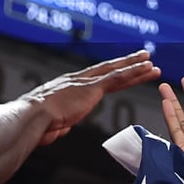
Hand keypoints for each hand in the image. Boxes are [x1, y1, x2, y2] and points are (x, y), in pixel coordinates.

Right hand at [25, 50, 162, 145]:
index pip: (95, 78)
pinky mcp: (92, 88)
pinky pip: (118, 78)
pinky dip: (135, 72)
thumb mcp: (52, 122)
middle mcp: (78, 80)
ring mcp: (85, 83)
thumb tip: (62, 126)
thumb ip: (60, 121)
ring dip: (136, 66)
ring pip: (117, 71)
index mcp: (68, 87)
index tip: (122, 69)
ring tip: (151, 62)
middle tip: (143, 57)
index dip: (110, 73)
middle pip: (108, 70)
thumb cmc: (37, 125)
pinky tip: (147, 68)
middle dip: (127, 64)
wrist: (32, 118)